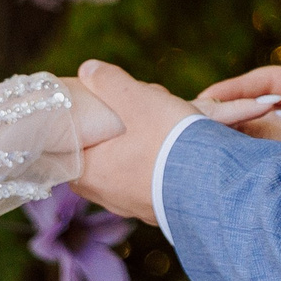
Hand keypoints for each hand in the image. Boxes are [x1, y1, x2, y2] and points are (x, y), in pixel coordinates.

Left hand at [70, 60, 209, 222]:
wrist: (217, 186)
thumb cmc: (169, 142)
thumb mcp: (137, 98)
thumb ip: (108, 81)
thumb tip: (88, 69)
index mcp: (89, 173)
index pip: (63, 151)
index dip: (78, 127)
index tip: (91, 111)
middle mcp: (106, 196)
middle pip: (96, 157)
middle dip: (113, 132)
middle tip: (134, 112)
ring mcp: (133, 207)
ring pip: (124, 169)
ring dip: (137, 147)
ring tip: (161, 125)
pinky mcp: (158, 212)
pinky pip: (148, 182)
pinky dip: (156, 164)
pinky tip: (174, 149)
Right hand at [199, 65, 280, 179]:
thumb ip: (265, 133)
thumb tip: (218, 123)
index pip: (271, 80)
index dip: (233, 90)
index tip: (202, 102)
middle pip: (266, 100)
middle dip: (234, 113)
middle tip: (196, 123)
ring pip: (268, 123)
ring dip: (242, 134)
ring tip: (207, 142)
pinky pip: (276, 144)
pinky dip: (255, 151)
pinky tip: (231, 161)